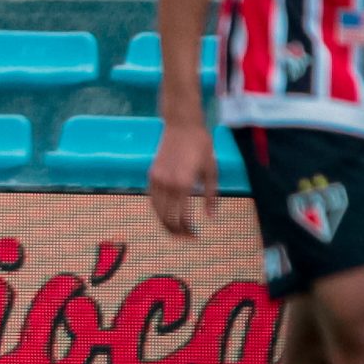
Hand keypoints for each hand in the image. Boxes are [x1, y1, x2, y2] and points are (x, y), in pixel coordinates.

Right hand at [147, 121, 216, 238]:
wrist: (182, 125)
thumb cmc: (202, 146)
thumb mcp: (212, 171)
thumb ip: (211, 196)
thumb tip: (210, 217)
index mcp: (184, 184)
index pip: (182, 217)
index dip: (189, 230)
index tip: (196, 236)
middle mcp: (168, 184)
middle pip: (167, 218)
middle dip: (176, 231)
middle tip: (187, 238)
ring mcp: (157, 179)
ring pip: (157, 211)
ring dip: (165, 224)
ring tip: (176, 231)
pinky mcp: (151, 174)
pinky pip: (152, 199)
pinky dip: (158, 211)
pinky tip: (167, 215)